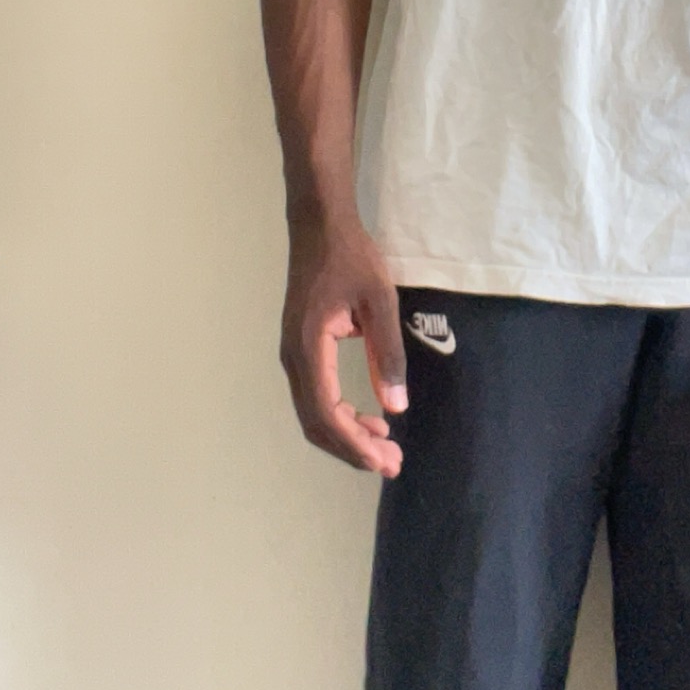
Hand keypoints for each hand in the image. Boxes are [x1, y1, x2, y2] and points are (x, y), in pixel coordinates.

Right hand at [279, 219, 407, 477]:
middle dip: (353, 449)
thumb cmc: (351, 257)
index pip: (326, 413)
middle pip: (316, 423)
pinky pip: (316, 396)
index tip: (384, 461)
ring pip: (314, 413)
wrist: (319, 225)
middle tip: (392, 463)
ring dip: (347, 435)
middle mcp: (293, 359)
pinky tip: (370, 417)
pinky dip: (341, 415)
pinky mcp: (301, 350)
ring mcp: (294, 355)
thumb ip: (387, 353)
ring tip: (386, 447)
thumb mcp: (379, 301)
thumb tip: (395, 407)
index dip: (354, 443)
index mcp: (308, 348)